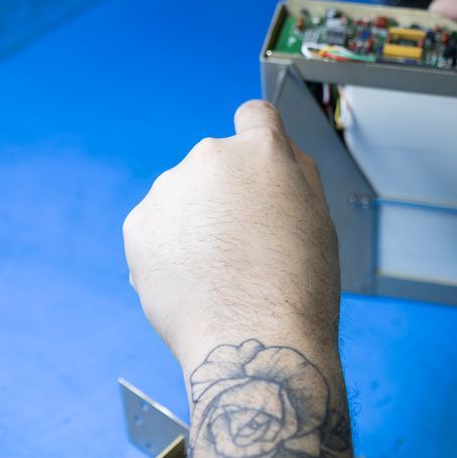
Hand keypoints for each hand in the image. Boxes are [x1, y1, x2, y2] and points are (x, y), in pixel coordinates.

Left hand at [124, 100, 340, 368]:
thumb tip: (277, 151)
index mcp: (260, 150)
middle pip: (217, 165)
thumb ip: (296, 173)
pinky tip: (193, 282)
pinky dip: (169, 249)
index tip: (257, 167)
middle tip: (245, 245)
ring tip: (218, 273)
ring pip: (184, 198)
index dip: (260, 142)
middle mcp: (210, 157)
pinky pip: (157, 228)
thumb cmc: (295, 289)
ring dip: (195, 222)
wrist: (252, 341)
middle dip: (226, 194)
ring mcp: (168, 190)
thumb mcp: (318, 218)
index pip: (255, 117)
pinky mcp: (138, 225)